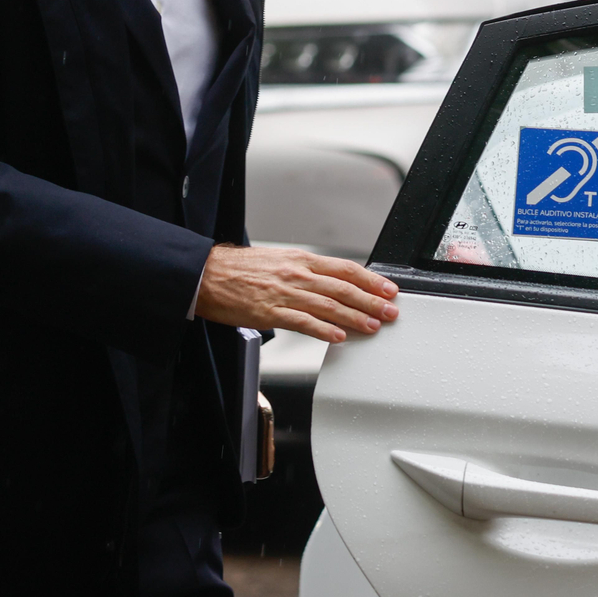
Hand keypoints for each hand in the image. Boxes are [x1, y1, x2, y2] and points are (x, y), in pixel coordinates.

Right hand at [195, 245, 398, 343]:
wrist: (207, 274)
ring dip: (355, 317)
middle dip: (371, 301)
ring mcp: (285, 293)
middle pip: (343, 287)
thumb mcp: (278, 261)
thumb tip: (331, 283)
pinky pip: (303, 322)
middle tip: (390, 312)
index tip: (388, 289)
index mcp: (300, 259)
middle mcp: (297, 274)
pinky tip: (339, 337)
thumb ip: (305, 271)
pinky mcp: (271, 312)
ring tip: (373, 326)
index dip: (371, 280)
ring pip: (329, 305)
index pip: (345, 268)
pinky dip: (324, 330)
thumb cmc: (239, 269)